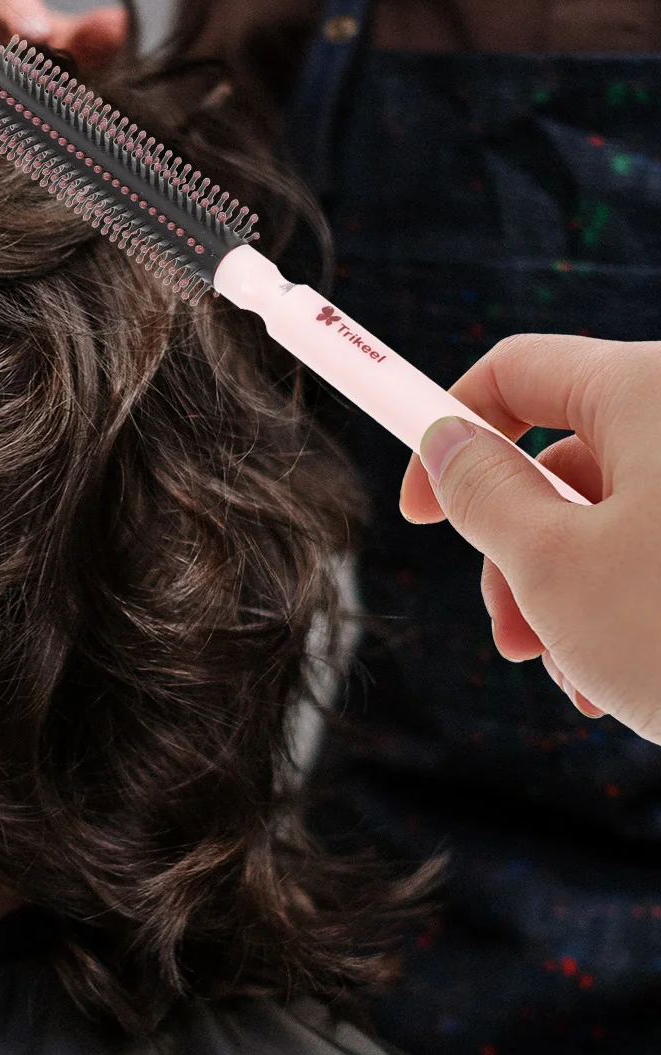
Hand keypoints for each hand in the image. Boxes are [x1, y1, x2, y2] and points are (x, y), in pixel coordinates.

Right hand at [399, 334, 660, 743]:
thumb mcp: (551, 567)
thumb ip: (481, 495)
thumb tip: (445, 445)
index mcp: (653, 392)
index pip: (517, 371)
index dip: (446, 432)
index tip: (418, 507)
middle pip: (566, 462)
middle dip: (519, 556)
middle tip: (510, 638)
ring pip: (615, 520)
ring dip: (569, 601)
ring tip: (580, 678)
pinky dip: (630, 610)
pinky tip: (623, 683)